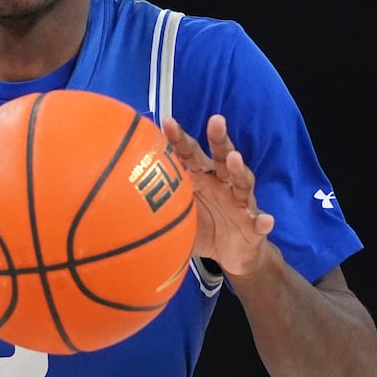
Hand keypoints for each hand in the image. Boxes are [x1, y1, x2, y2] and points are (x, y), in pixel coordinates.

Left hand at [163, 114, 277, 277]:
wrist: (232, 256)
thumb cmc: (202, 227)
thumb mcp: (176, 216)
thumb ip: (153, 207)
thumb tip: (111, 206)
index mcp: (202, 178)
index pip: (191, 154)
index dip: (180, 139)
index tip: (167, 122)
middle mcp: (223, 184)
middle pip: (221, 157)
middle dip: (219, 139)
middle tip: (215, 120)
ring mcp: (240, 203)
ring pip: (243, 182)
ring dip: (240, 169)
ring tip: (235, 159)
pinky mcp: (254, 225)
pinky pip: (260, 222)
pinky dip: (263, 220)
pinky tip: (264, 220)